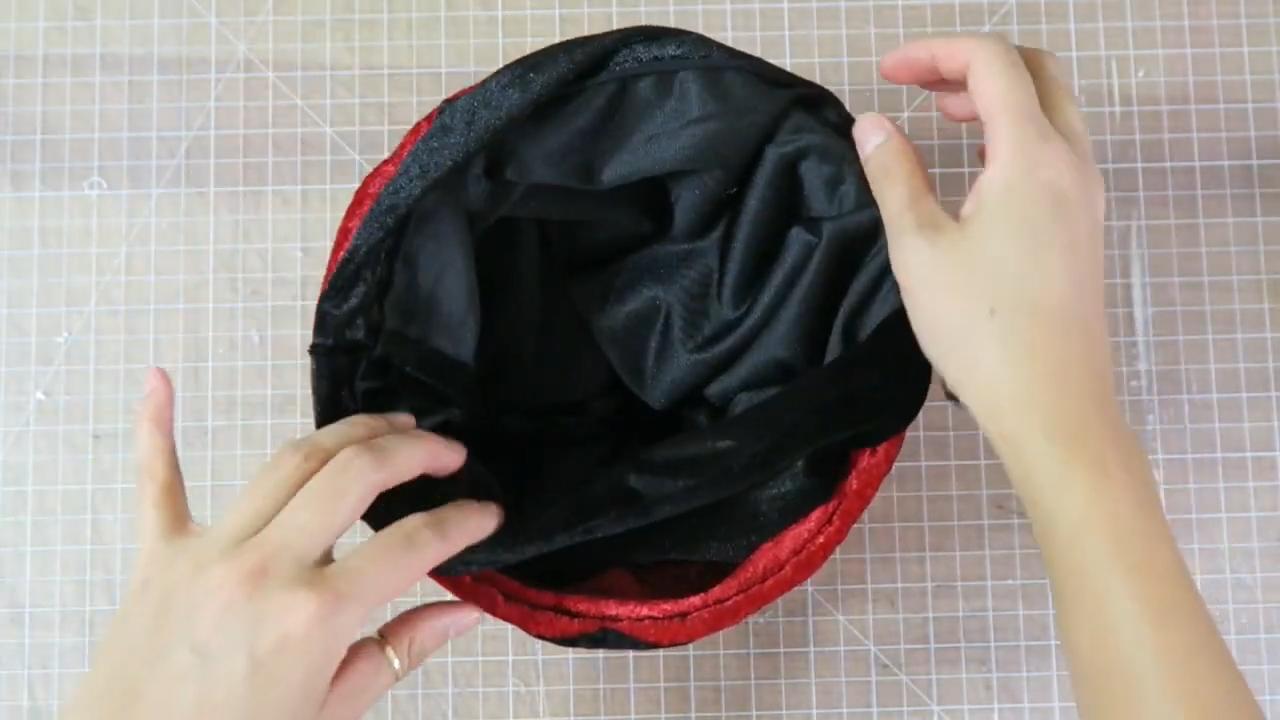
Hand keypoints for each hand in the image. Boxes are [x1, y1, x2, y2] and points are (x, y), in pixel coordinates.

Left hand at [65, 368, 501, 719]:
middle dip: (413, 451)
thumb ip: (399, 652)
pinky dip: (158, 428)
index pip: (411, 546)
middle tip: (448, 452)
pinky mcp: (160, 555)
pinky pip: (158, 481)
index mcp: (314, 617)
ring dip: (346, 433)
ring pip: (288, 462)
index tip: (485, 512)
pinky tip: (160, 381)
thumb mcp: (331, 713)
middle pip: (353, 475)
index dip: (460, 522)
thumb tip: (464, 612)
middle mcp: (264, 569)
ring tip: (388, 426)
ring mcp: (209, 552)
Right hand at [853, 36, 1112, 458]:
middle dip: (971, 65)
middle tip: (918, 87)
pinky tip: (979, 169)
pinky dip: (1017, 132)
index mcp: (1032, 155)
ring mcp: (1086, 194)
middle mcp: (1072, 161)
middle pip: (1034, 71)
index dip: (934, 54)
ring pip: (1052, 108)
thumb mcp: (920, 248)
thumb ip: (895, 175)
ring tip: (943, 118)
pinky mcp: (1085, 224)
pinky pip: (1059, 147)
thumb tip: (873, 126)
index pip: (991, 64)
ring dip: (998, 97)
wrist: (1053, 403)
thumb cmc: (981, 329)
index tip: (885, 75)